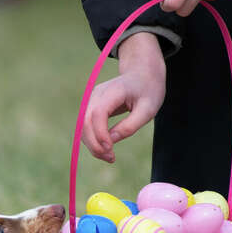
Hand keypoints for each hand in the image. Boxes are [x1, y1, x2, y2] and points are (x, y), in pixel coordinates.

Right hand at [82, 33, 165, 162]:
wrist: (142, 74)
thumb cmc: (148, 90)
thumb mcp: (148, 109)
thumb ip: (130, 125)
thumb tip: (110, 141)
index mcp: (113, 91)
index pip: (98, 114)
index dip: (100, 134)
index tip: (110, 150)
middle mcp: (97, 94)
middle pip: (86, 122)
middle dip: (95, 144)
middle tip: (110, 159)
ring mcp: (92, 100)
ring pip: (83, 126)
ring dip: (92, 145)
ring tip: (109, 157)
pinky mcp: (92, 107)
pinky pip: (87, 126)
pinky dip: (93, 140)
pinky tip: (105, 149)